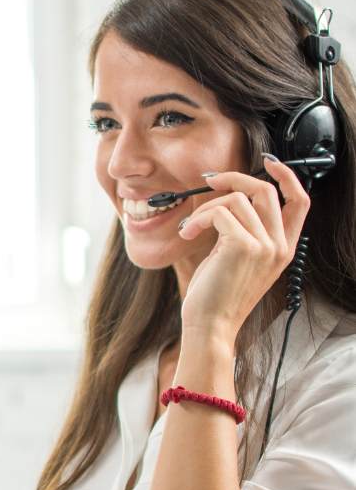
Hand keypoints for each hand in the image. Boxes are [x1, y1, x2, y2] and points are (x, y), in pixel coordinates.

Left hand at [177, 157, 309, 344]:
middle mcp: (280, 246)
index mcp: (284, 249)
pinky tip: (188, 234)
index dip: (287, 177)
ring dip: (205, 209)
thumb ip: (245, 232)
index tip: (268, 163)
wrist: (210, 326)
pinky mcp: (242, 245)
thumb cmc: (217, 297)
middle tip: (209, 181)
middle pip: (266, 190)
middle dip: (234, 178)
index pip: (300, 202)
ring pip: (236, 200)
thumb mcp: (239, 260)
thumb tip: (230, 198)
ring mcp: (264, 245)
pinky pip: (219, 212)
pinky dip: (198, 219)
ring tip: (190, 229)